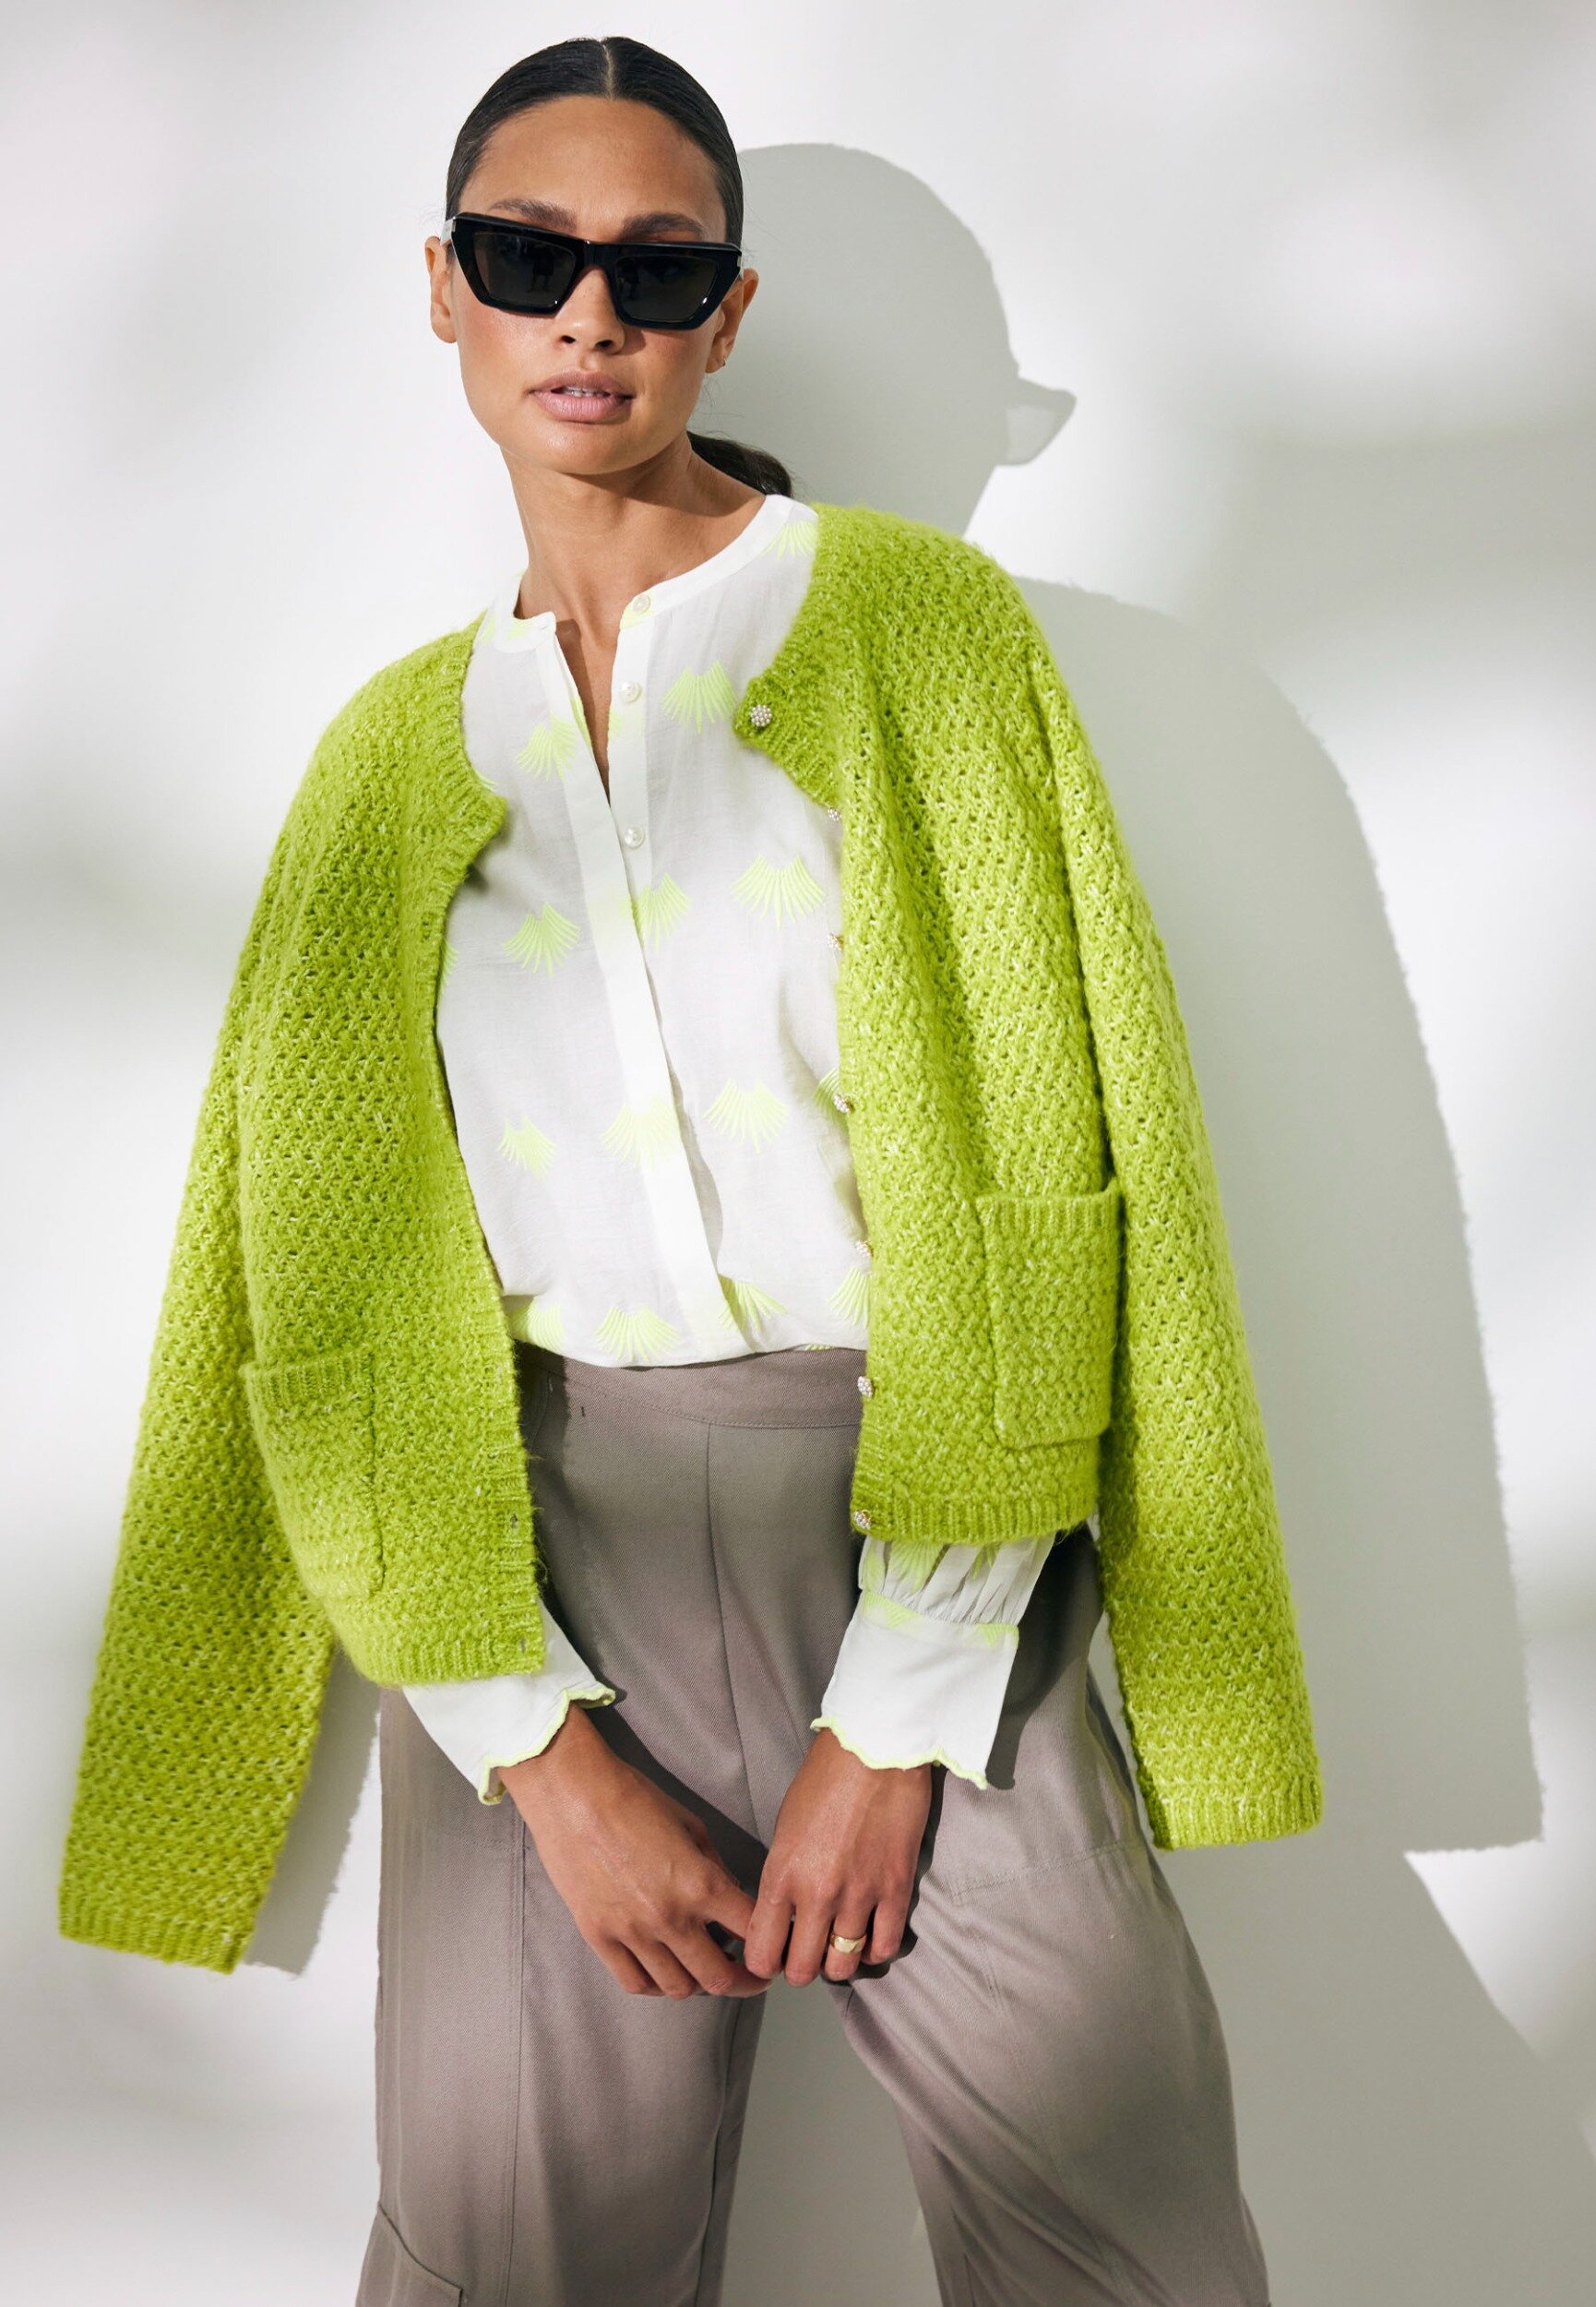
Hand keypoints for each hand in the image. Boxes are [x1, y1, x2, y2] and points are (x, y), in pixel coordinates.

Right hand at [500, 1704, 766, 1999]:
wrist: (573, 1794)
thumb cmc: (635, 1799)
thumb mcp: (692, 1825)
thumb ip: (717, 1869)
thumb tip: (732, 1901)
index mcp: (701, 1884)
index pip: (751, 1932)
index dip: (768, 1945)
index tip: (769, 1950)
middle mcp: (671, 1917)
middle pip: (718, 1977)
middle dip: (741, 1982)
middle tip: (747, 1977)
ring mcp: (632, 1933)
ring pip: (678, 1988)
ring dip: (698, 1983)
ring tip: (702, 1968)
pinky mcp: (599, 1938)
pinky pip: (635, 1982)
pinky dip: (656, 1985)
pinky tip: (664, 1972)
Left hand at [744, 1727, 931, 1986]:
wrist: (875, 1748)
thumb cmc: (824, 1778)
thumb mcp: (785, 1827)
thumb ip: (783, 1875)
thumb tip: (785, 1912)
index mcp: (782, 1876)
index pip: (762, 1953)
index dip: (765, 1963)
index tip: (773, 1954)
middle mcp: (817, 1895)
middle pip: (803, 1970)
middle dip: (800, 1968)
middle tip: (807, 1951)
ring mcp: (860, 1895)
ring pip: (843, 1966)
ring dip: (838, 1962)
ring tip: (838, 1944)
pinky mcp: (896, 1888)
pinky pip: (884, 1946)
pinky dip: (875, 1950)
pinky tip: (870, 1936)